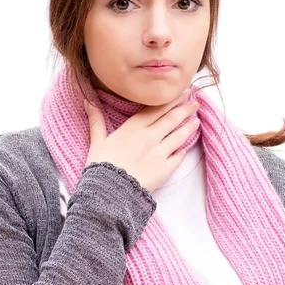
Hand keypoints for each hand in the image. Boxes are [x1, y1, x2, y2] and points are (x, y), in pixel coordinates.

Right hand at [83, 89, 199, 192]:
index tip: (182, 92)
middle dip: (185, 108)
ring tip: (196, 120)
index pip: (156, 108)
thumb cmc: (101, 166)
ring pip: (179, 136)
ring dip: (189, 126)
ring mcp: (159, 153)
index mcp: (133, 128)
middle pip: (171, 119)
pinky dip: (183, 151)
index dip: (171, 100)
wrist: (109, 193)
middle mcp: (150, 137)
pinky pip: (178, 157)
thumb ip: (96, 120)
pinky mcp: (165, 169)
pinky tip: (186, 147)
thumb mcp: (97, 141)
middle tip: (195, 102)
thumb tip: (88, 102)